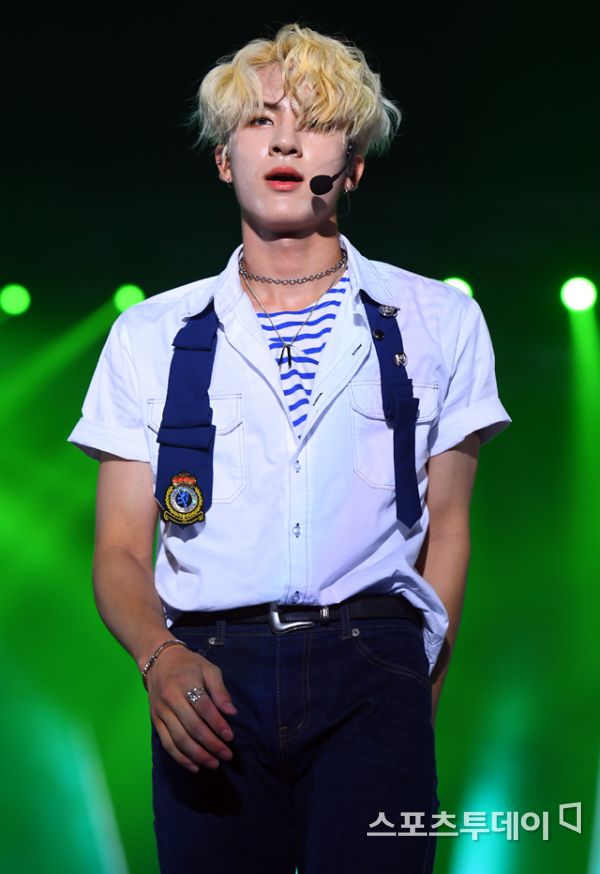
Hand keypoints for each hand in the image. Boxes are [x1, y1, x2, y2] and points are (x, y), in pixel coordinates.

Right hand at [146, 646, 237, 772]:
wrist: (159, 662)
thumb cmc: (189, 665)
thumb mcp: (208, 669)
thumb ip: (220, 690)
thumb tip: (232, 712)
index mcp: (185, 683)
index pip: (202, 706)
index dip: (217, 723)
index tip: (230, 736)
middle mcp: (170, 699)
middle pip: (191, 726)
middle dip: (211, 743)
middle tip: (227, 755)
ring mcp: (161, 712)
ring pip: (178, 739)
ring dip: (197, 755)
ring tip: (214, 763)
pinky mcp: (155, 722)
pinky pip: (167, 744)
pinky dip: (181, 758)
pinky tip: (195, 766)